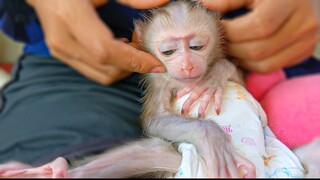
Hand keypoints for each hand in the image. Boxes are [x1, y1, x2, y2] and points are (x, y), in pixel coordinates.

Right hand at [26, 0, 166, 84]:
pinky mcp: (62, 56)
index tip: (157, 65)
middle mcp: (63, 40)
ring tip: (132, 47)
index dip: (134, 61)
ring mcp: (60, 51)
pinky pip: (94, 72)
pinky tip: (118, 49)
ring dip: (124, 68)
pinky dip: (113, 66)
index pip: (106, 51)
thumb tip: (162, 1)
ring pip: (102, 76)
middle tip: (145, 48)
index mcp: (70, 17)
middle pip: (107, 69)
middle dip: (133, 65)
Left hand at [199, 0, 318, 72]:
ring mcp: (307, 41)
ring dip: (241, 60)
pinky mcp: (305, 51)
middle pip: (258, 50)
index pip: (258, 26)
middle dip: (233, 48)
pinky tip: (245, 53)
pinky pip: (274, 67)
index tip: (217, 27)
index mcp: (290, 2)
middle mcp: (304, 24)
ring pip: (265, 65)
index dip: (231, 31)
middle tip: (221, 41)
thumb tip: (202, 7)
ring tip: (231, 48)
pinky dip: (254, 64)